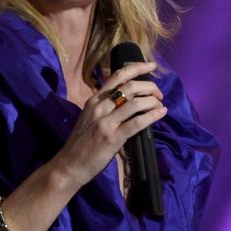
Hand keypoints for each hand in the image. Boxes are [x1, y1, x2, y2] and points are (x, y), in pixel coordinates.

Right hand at [52, 61, 166, 187]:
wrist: (69, 164)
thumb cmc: (81, 142)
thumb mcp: (90, 117)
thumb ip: (106, 106)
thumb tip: (129, 99)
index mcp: (94, 100)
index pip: (118, 76)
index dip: (137, 67)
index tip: (151, 65)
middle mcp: (100, 106)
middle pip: (130, 87)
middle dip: (149, 86)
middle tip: (158, 93)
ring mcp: (106, 122)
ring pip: (135, 102)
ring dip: (152, 100)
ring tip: (160, 104)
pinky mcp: (113, 137)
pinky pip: (137, 122)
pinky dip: (152, 116)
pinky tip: (161, 113)